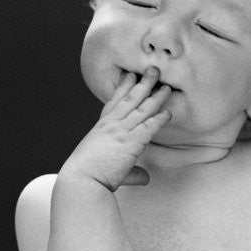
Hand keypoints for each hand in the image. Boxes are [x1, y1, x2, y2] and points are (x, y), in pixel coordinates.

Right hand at [61, 68, 171, 189]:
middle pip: (130, 99)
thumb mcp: (109, 167)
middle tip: (153, 70)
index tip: (130, 75)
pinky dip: (159, 119)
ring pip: (142, 109)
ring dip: (155, 96)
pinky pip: (149, 127)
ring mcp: (120, 132)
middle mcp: (111, 125)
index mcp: (101, 127)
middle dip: (143, 83)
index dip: (123, 87)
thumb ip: (132, 171)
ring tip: (166, 86)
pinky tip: (169, 112)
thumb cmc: (89, 176)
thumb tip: (145, 178)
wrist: (81, 180)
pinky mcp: (130, 143)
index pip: (114, 102)